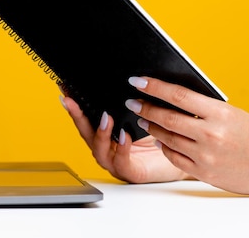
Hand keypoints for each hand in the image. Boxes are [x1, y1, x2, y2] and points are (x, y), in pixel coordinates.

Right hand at [62, 96, 189, 183]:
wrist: (183, 154)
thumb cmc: (162, 132)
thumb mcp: (144, 111)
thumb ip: (133, 98)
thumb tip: (129, 76)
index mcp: (107, 131)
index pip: (86, 116)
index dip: (74, 104)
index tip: (65, 89)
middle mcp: (107, 146)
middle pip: (85, 131)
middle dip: (76, 115)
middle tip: (71, 101)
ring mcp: (116, 160)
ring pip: (99, 149)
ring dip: (100, 133)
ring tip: (105, 118)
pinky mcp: (130, 171)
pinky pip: (121, 162)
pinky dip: (121, 149)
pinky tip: (124, 137)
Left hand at [126, 76, 248, 194]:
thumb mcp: (230, 112)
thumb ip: (201, 107)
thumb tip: (168, 96)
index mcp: (220, 113)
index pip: (178, 95)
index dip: (153, 87)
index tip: (137, 81)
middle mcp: (211, 134)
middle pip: (167, 118)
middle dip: (145, 108)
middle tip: (132, 102)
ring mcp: (207, 156)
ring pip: (167, 138)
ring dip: (151, 128)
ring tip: (143, 119)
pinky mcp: (204, 173)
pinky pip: (174, 157)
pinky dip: (164, 147)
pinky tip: (159, 139)